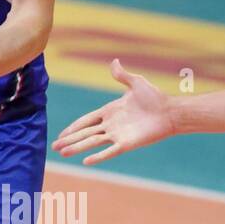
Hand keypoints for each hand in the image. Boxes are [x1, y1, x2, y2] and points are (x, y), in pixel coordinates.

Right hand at [51, 58, 175, 163]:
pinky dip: (98, 156)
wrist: (170, 112)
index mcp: (109, 111)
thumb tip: (114, 61)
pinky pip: (109, 151)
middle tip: (54, 147)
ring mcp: (117, 135)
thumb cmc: (155, 97)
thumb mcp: (136, 83)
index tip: (60, 135)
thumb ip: (122, 75)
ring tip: (62, 153)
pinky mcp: (127, 143)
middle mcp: (110, 125)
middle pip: (84, 133)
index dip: (72, 127)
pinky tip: (86, 162)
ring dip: (77, 147)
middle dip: (69, 140)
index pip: (85, 121)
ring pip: (92, 142)